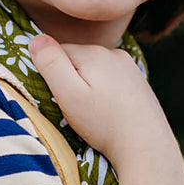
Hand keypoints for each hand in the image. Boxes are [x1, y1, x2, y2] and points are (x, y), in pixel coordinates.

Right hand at [29, 35, 180, 173]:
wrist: (147, 146)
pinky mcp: (138, 82)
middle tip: (75, 109)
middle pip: (77, 59)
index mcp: (94, 53)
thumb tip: (36, 39)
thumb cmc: (104, 123)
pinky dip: (105, 92)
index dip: (51, 74)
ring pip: (94, 69)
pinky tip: (109, 111)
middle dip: (70, 79)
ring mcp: (129, 67)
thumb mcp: (69, 95)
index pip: (57, 51)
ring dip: (88, 86)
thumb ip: (51, 64)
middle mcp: (114, 53)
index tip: (58, 97)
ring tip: (93, 112)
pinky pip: (111, 80)